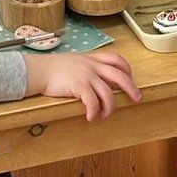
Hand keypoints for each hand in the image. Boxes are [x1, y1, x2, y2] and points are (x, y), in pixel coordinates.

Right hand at [24, 50, 141, 121]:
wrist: (39, 70)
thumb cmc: (54, 68)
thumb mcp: (75, 61)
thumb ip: (87, 66)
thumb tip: (97, 79)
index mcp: (93, 58)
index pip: (117, 59)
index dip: (127, 69)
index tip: (131, 78)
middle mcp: (92, 65)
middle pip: (120, 75)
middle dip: (131, 88)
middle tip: (137, 99)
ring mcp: (86, 75)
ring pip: (108, 93)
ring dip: (109, 108)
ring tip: (104, 116)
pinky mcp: (79, 86)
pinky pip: (93, 102)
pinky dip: (95, 112)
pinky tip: (91, 118)